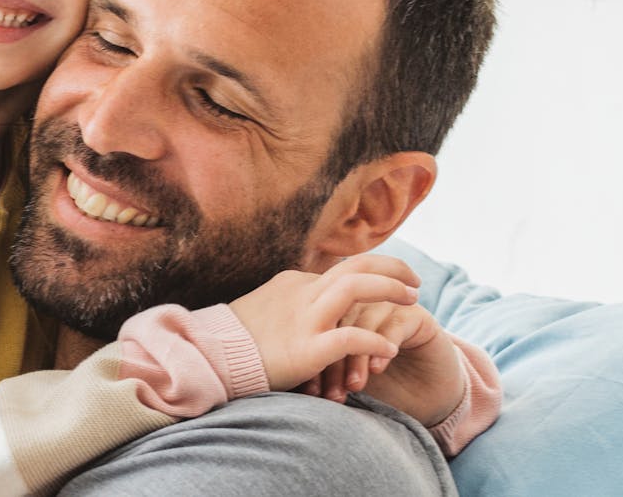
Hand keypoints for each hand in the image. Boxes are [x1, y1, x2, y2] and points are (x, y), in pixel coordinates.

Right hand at [228, 255, 420, 390]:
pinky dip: (374, 340)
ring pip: (356, 288)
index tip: (392, 285)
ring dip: (390, 290)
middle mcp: (302, 293)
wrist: (207, 356)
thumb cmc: (233, 339)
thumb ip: (290, 303)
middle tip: (415, 281)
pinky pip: (350, 337)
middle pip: (357, 266)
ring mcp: (304, 319)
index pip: (342, 270)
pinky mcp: (306, 348)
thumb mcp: (264, 308)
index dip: (373, 275)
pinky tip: (389, 349)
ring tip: (414, 300)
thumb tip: (309, 305)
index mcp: (293, 283)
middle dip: (393, 269)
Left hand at [302, 301, 464, 425]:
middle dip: (331, 358)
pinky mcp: (416, 316)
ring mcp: (388, 306)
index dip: (309, 358)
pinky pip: (393, 323)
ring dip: (355, 357)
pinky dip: (382, 345)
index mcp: (335, 313)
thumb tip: (287, 385)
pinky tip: (377, 367)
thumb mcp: (341, 382)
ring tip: (353, 386)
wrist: (424, 398)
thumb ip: (315, 373)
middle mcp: (360, 304)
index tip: (308, 390)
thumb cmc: (374, 389)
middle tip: (328, 389)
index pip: (313, 326)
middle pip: (336, 318)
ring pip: (363, 321)